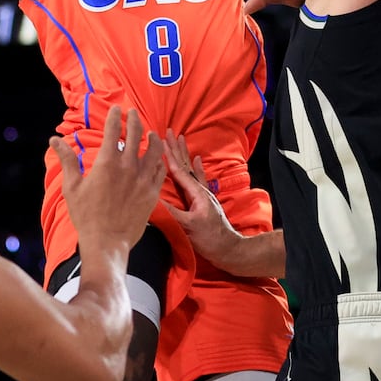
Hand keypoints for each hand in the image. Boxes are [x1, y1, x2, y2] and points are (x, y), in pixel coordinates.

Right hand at [54, 106, 164, 249]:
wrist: (106, 242)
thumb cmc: (86, 215)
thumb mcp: (72, 186)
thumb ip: (67, 160)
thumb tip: (54, 140)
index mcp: (106, 162)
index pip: (112, 130)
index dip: (114, 116)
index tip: (115, 109)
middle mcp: (127, 166)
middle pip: (135, 134)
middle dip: (134, 120)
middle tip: (132, 113)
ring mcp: (143, 179)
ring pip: (154, 150)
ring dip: (152, 138)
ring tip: (150, 133)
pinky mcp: (152, 192)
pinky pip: (160, 170)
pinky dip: (159, 160)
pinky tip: (157, 158)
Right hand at [159, 130, 244, 269]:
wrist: (228, 250)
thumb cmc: (209, 239)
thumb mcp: (187, 226)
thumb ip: (171, 212)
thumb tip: (152, 200)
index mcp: (196, 193)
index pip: (179, 170)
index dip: (169, 155)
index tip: (161, 140)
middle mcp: (200, 190)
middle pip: (186, 165)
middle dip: (176, 148)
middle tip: (169, 131)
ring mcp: (203, 195)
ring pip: (190, 169)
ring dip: (184, 154)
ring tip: (180, 139)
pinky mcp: (204, 201)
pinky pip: (198, 179)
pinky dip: (197, 168)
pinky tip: (197, 159)